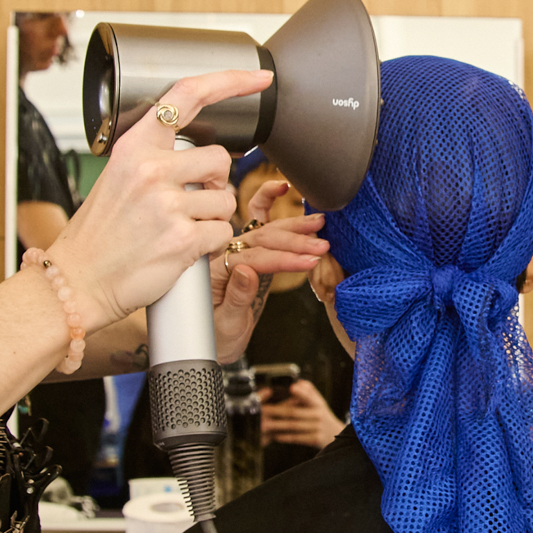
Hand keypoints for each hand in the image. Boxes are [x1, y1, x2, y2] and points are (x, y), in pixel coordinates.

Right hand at [45, 69, 261, 326]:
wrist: (78, 281)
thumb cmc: (100, 234)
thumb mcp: (118, 177)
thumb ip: (156, 158)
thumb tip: (203, 157)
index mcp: (134, 147)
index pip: (187, 96)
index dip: (229, 81)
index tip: (259, 78)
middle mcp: (150, 170)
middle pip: (220, 159)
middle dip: (216, 183)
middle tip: (190, 203)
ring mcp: (166, 204)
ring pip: (225, 200)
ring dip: (212, 217)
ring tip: (178, 229)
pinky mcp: (182, 239)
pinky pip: (222, 232)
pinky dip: (210, 243)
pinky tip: (181, 248)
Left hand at [211, 178, 329, 361]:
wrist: (210, 343)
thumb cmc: (214, 338)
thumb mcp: (225, 326)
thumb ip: (236, 298)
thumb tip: (246, 271)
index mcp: (214, 271)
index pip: (254, 258)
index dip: (283, 258)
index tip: (308, 261)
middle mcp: (224, 254)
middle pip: (262, 240)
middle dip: (294, 241)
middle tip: (321, 245)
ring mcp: (237, 250)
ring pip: (264, 229)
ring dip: (293, 225)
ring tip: (319, 222)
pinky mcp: (249, 250)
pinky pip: (256, 222)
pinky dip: (268, 202)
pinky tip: (284, 189)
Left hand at [261, 377, 343, 448]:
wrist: (336, 434)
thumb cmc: (322, 416)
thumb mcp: (319, 401)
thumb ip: (308, 391)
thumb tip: (297, 383)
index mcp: (318, 403)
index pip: (309, 396)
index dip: (301, 392)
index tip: (291, 388)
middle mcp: (318, 415)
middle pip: (295, 412)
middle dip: (277, 411)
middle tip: (264, 410)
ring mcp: (317, 428)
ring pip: (293, 426)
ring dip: (278, 425)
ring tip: (265, 424)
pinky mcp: (315, 439)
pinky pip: (297, 438)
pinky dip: (285, 437)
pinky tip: (275, 435)